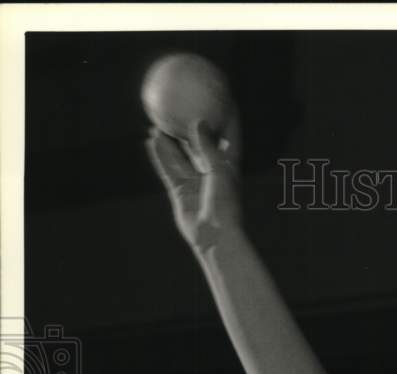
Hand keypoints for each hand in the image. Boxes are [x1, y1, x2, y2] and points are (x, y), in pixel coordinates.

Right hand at [145, 114, 241, 251]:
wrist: (214, 236)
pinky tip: (151, 141)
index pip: (229, 138)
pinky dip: (160, 156)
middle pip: (200, 145)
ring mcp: (195, 181)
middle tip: (179, 108)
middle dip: (190, 128)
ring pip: (180, 156)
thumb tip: (198, 121)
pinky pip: (168, 169)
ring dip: (169, 141)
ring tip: (157, 123)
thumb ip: (208, 147)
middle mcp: (212, 172)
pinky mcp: (180, 191)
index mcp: (228, 167)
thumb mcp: (219, 172)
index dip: (227, 120)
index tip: (222, 99)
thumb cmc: (224, 204)